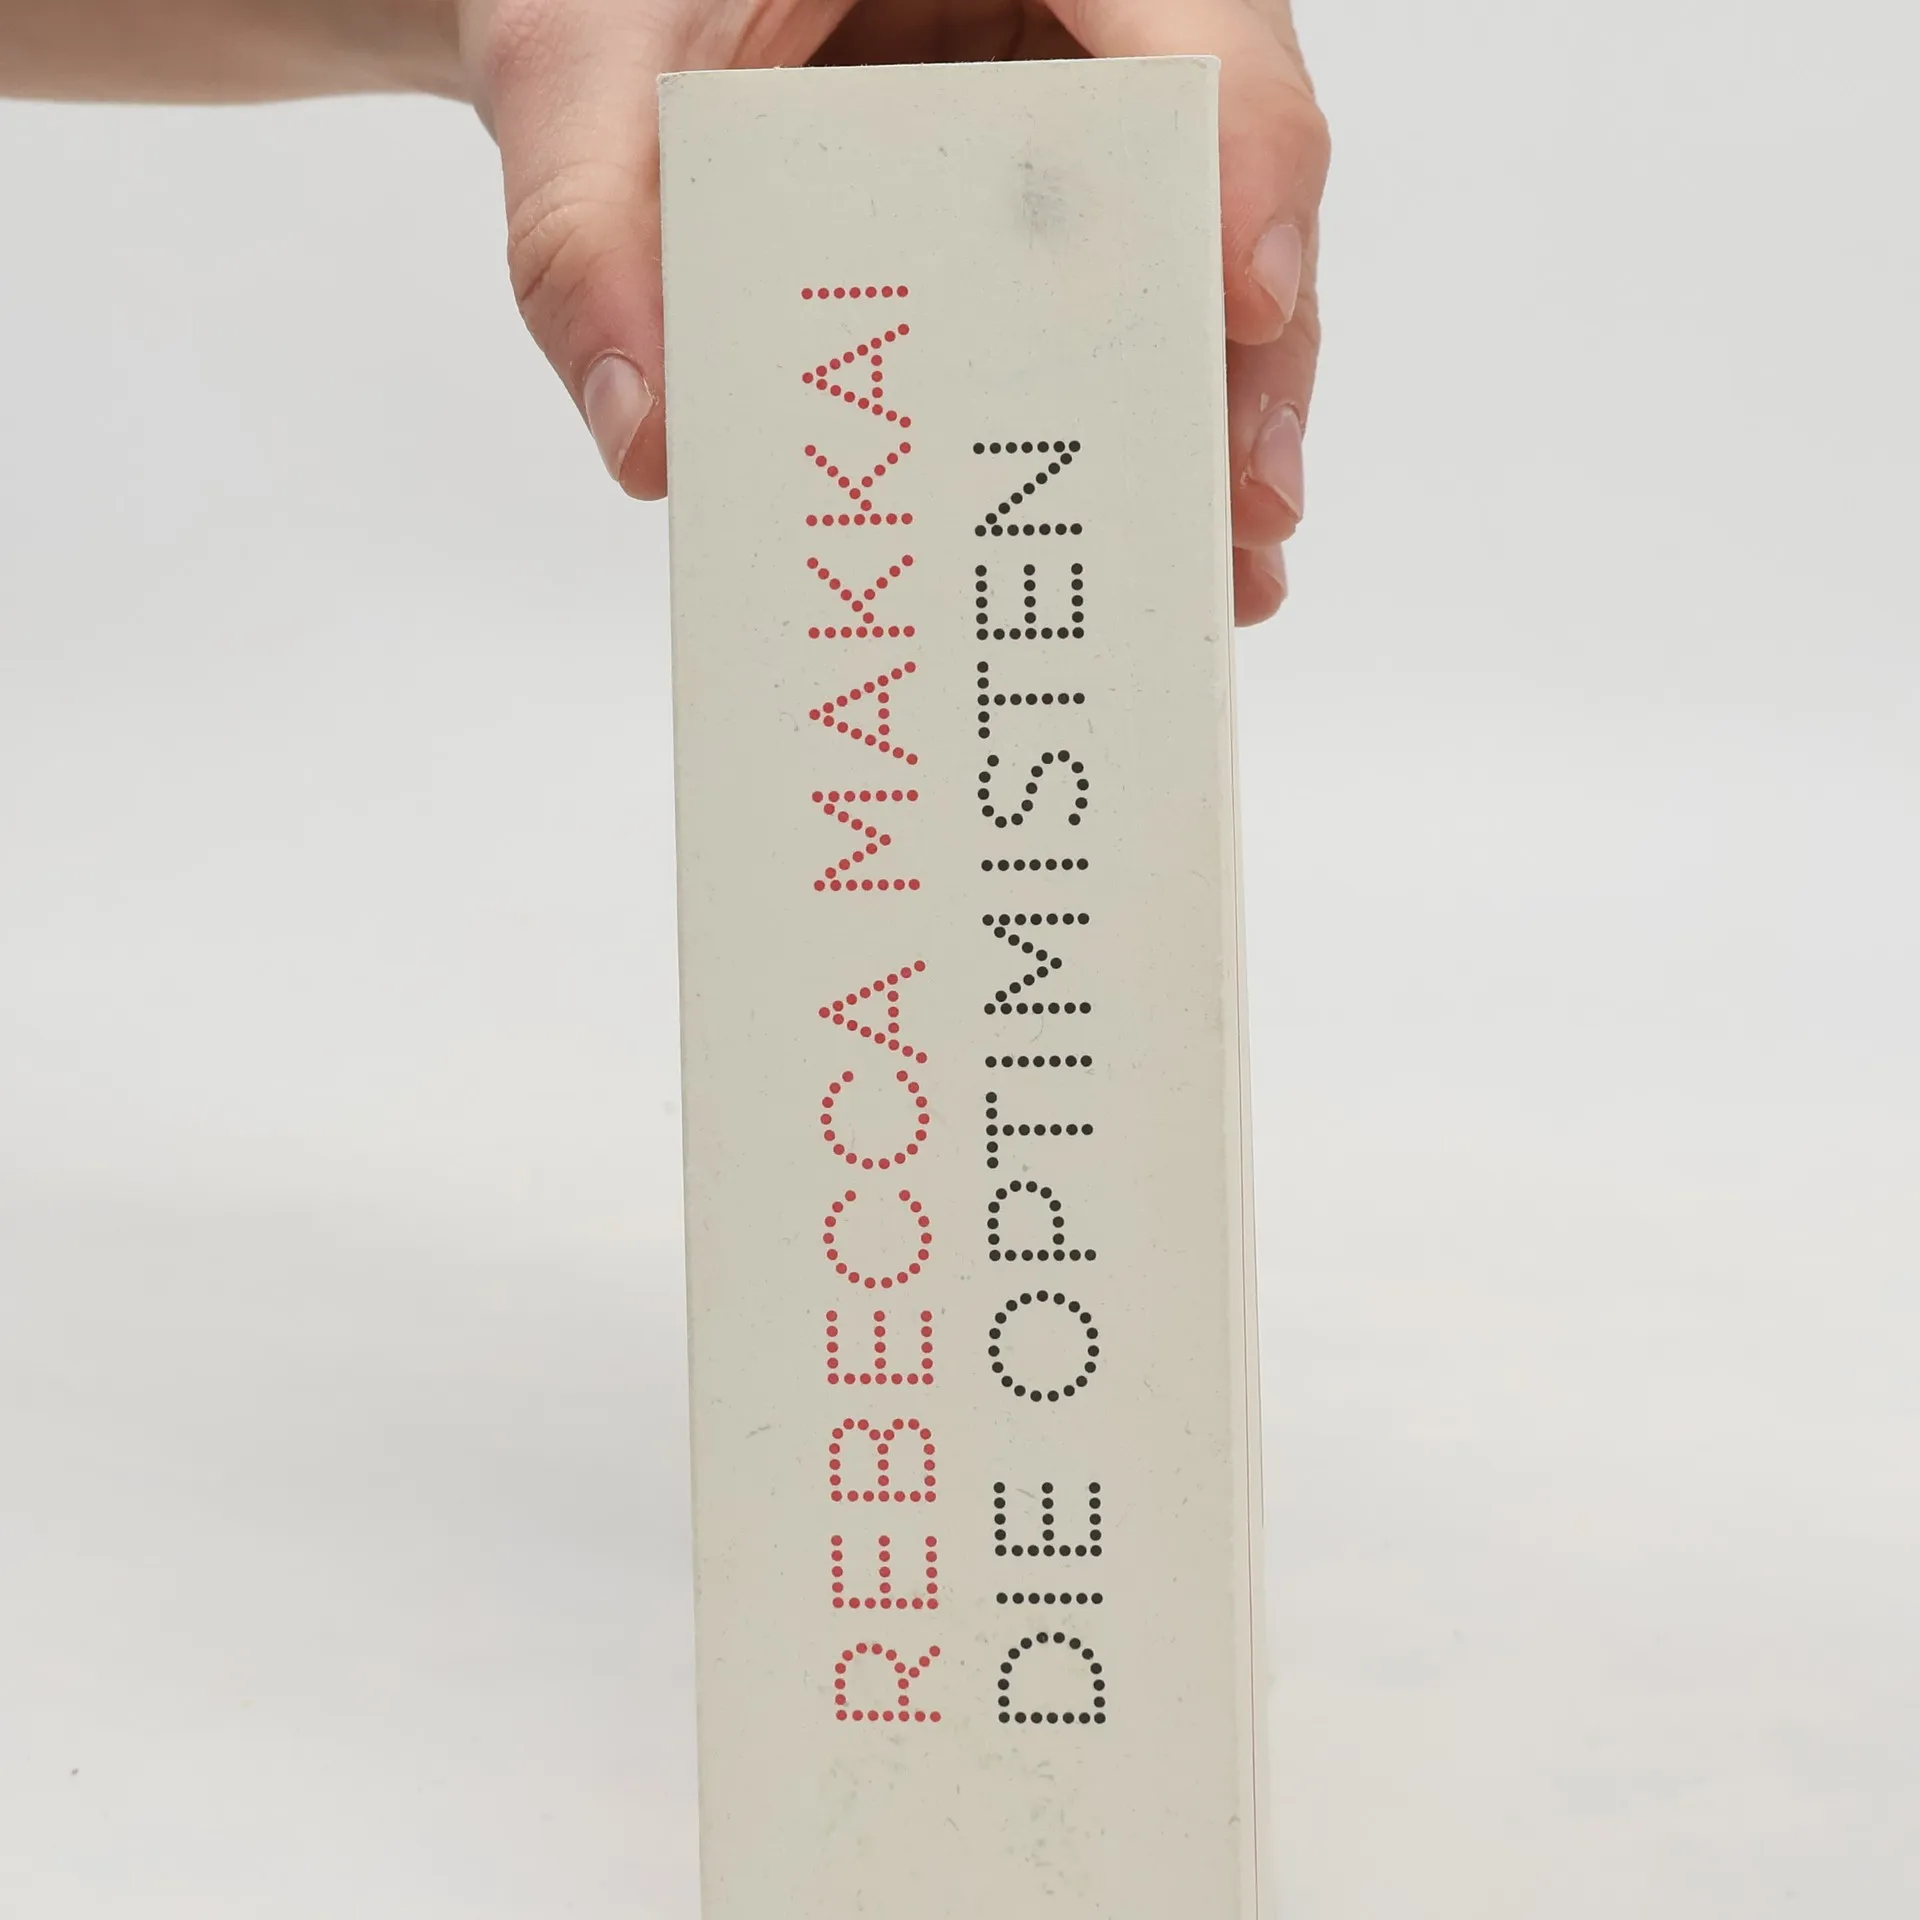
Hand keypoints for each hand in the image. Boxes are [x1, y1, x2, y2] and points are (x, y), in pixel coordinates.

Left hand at [457, 0, 1327, 624]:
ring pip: (1193, 250)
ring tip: (1222, 567)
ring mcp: (1070, 108)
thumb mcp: (578, 69)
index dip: (1246, 157)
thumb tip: (653, 437)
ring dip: (1209, 414)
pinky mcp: (1037, 205)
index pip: (1186, 24)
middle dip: (1246, 350)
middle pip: (1223, 167)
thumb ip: (587, 230)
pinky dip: (1130, 416)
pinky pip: (1115, 298)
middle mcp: (1075, 7)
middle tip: (1247, 506)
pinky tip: (1143, 528)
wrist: (603, 13)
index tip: (1246, 302)